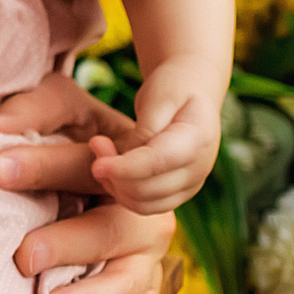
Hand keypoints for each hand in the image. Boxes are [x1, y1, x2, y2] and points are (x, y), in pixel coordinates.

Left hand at [0, 72, 177, 293]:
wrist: (114, 162)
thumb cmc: (75, 130)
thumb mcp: (59, 105)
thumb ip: (31, 110)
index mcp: (125, 159)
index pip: (84, 164)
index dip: (41, 166)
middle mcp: (144, 209)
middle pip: (113, 230)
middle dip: (67, 243)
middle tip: (24, 255)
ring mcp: (148, 252)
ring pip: (132, 281)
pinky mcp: (145, 284)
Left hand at [87, 57, 223, 215]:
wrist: (193, 91)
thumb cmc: (173, 87)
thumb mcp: (159, 97)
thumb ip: (145, 130)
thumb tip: (128, 159)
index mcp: (198, 140)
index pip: (157, 164)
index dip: (124, 168)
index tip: (96, 165)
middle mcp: (199, 170)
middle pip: (148, 189)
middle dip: (114, 174)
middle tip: (94, 142)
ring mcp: (190, 185)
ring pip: (144, 204)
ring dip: (115, 185)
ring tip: (100, 152)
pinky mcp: (178, 192)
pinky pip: (146, 206)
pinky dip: (122, 193)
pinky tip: (109, 169)